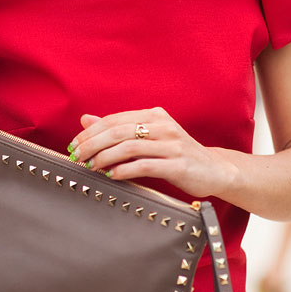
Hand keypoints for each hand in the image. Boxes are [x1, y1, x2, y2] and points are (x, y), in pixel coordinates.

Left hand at [69, 107, 236, 198]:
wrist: (215, 169)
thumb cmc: (177, 154)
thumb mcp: (149, 137)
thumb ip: (119, 129)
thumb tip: (85, 120)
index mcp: (154, 116)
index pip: (115, 120)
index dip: (92, 132)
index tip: (75, 144)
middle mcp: (163, 126)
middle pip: (119, 131)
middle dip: (93, 144)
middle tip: (77, 156)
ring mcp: (172, 145)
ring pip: (129, 147)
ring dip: (105, 158)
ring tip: (91, 167)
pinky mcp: (178, 165)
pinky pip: (145, 165)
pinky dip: (125, 170)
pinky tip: (113, 176)